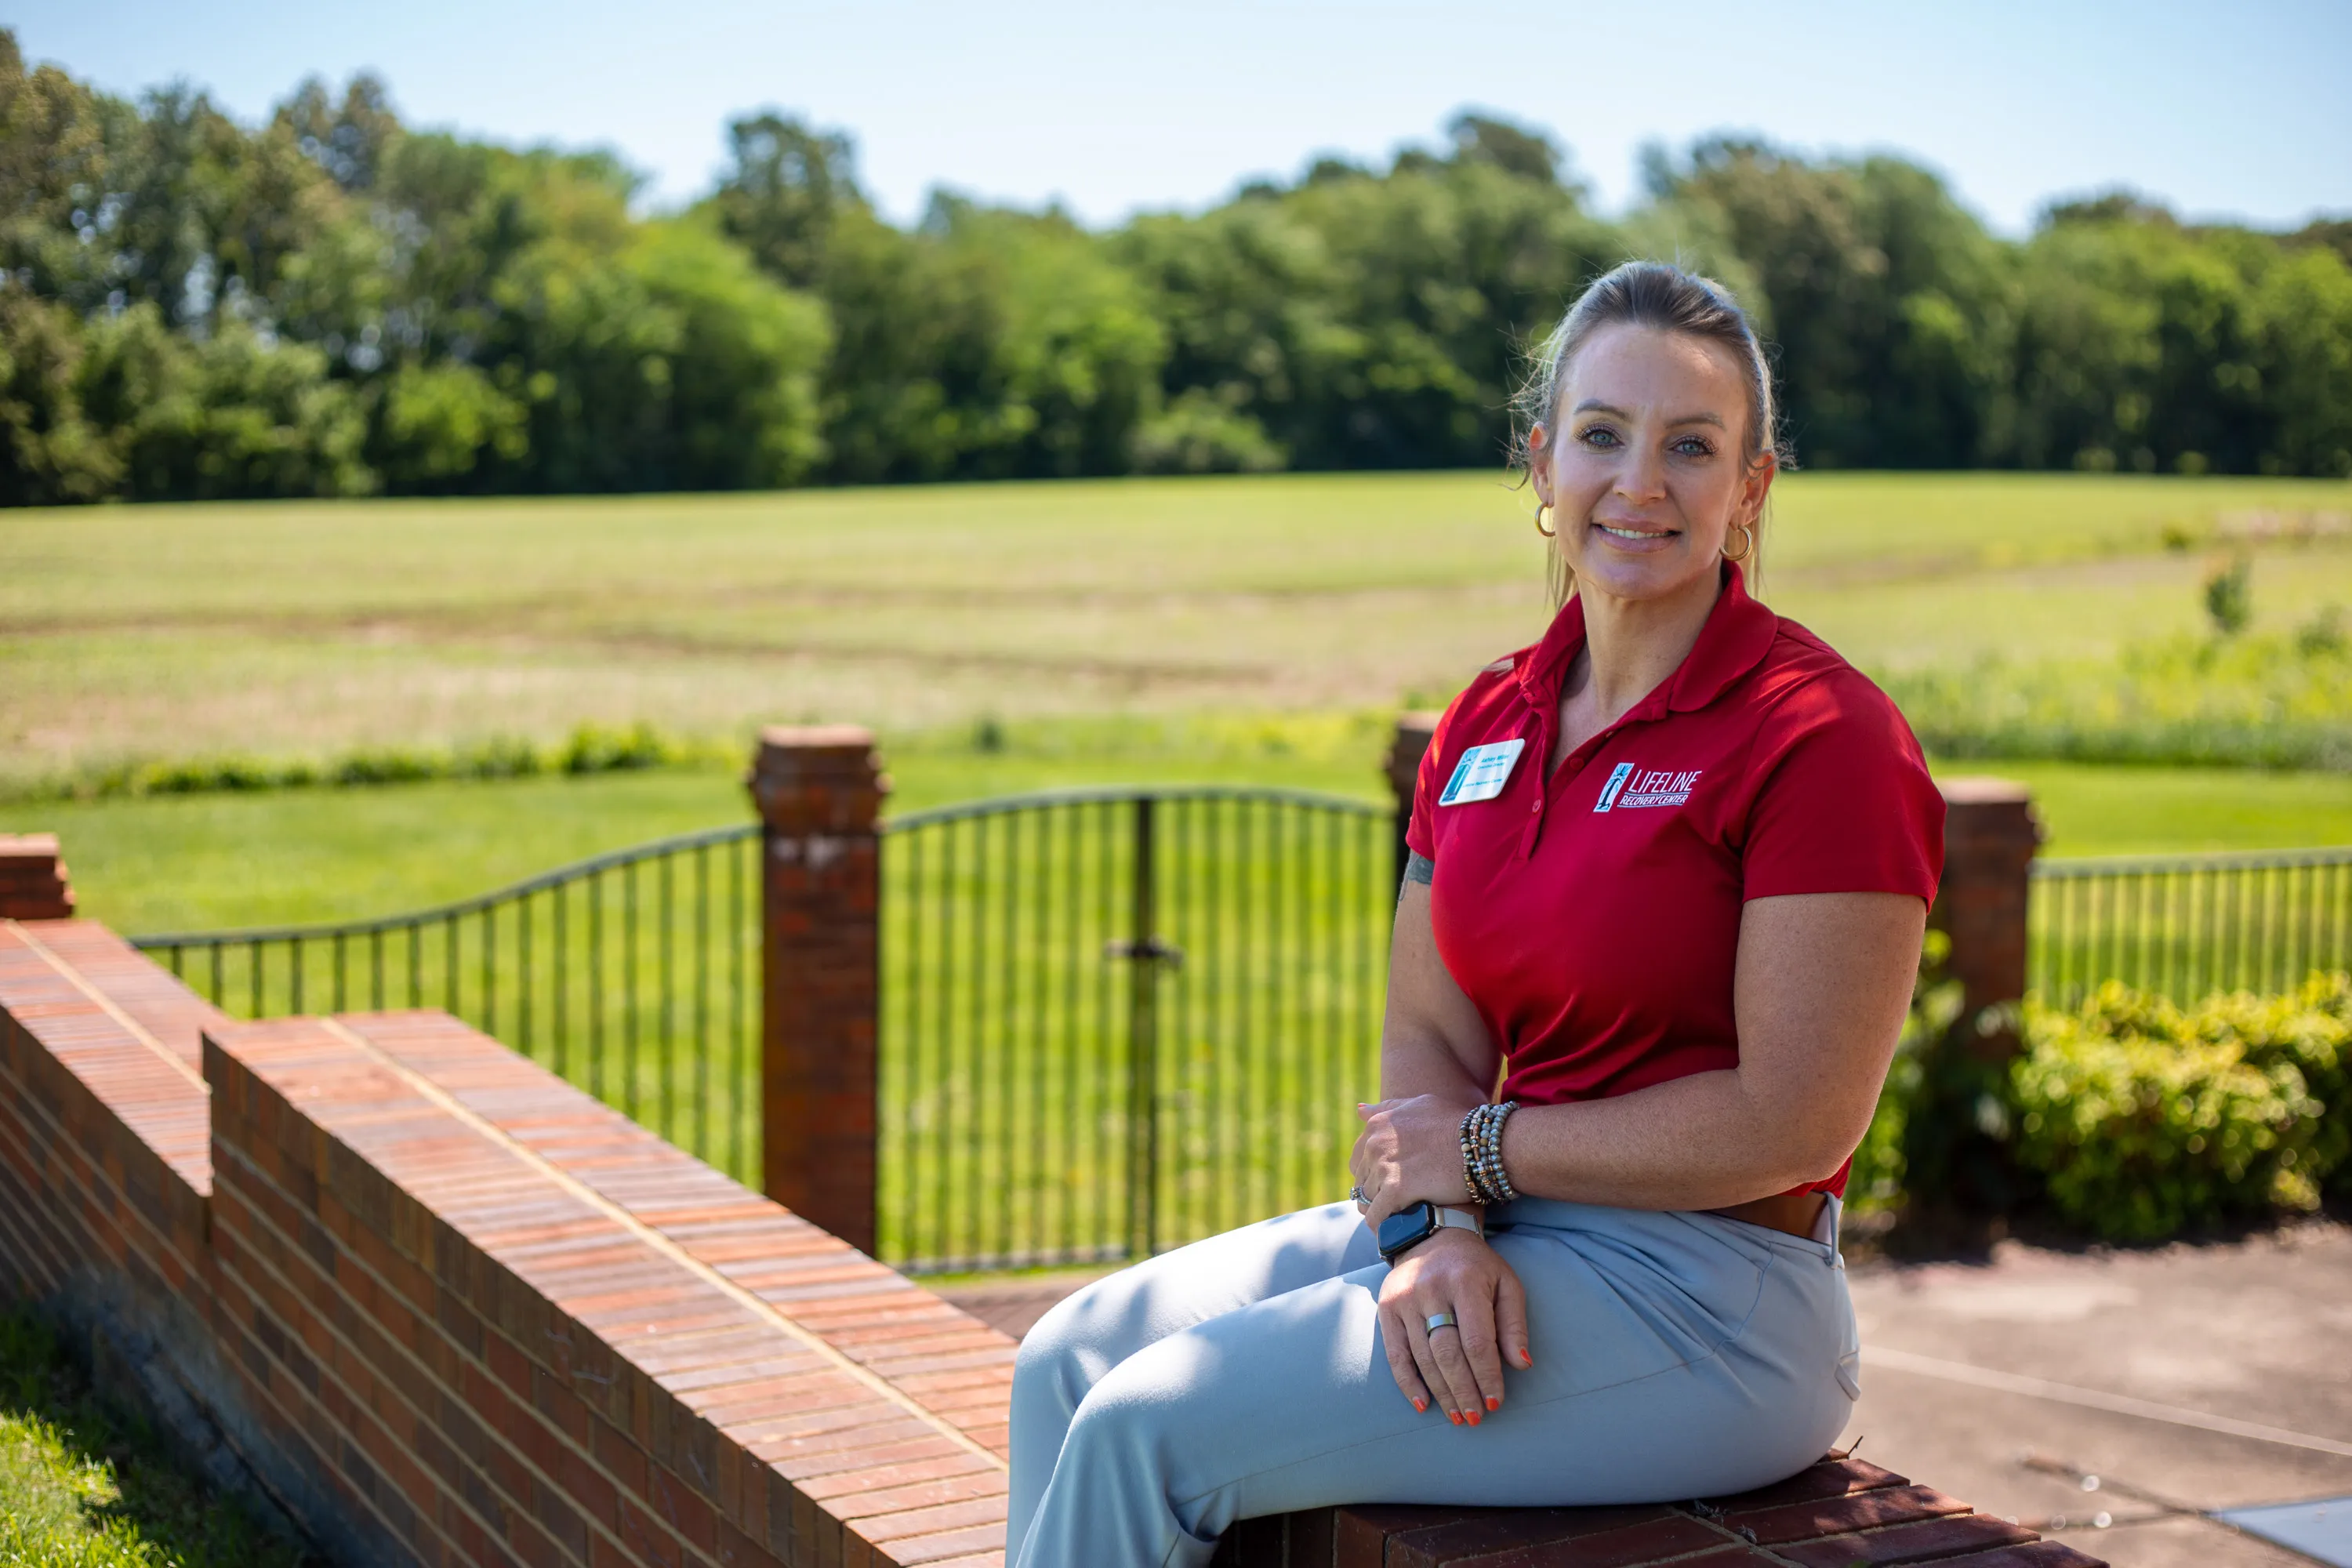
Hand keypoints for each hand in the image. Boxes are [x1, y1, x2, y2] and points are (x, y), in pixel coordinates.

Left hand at [1351, 1095, 1475, 1230]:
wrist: (1482, 1145)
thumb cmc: (1456, 1124)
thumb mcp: (1419, 1105)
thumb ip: (1387, 1109)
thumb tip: (1359, 1111)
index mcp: (1377, 1125)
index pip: (1358, 1160)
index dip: (1373, 1176)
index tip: (1391, 1185)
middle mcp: (1375, 1143)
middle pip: (1361, 1182)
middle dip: (1377, 1195)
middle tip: (1399, 1205)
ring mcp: (1384, 1166)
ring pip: (1366, 1202)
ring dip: (1381, 1211)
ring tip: (1401, 1218)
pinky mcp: (1396, 1190)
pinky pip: (1376, 1218)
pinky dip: (1384, 1227)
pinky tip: (1397, 1231)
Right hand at [1377, 1228, 1532, 1423]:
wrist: (1432, 1236)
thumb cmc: (1477, 1267)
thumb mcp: (1506, 1284)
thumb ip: (1514, 1323)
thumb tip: (1522, 1364)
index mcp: (1465, 1282)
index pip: (1477, 1341)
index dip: (1487, 1376)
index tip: (1497, 1402)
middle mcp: (1430, 1290)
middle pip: (1447, 1353)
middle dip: (1464, 1391)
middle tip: (1476, 1417)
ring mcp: (1404, 1299)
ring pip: (1422, 1358)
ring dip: (1441, 1393)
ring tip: (1458, 1417)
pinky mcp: (1387, 1308)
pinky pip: (1395, 1353)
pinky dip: (1408, 1383)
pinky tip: (1423, 1405)